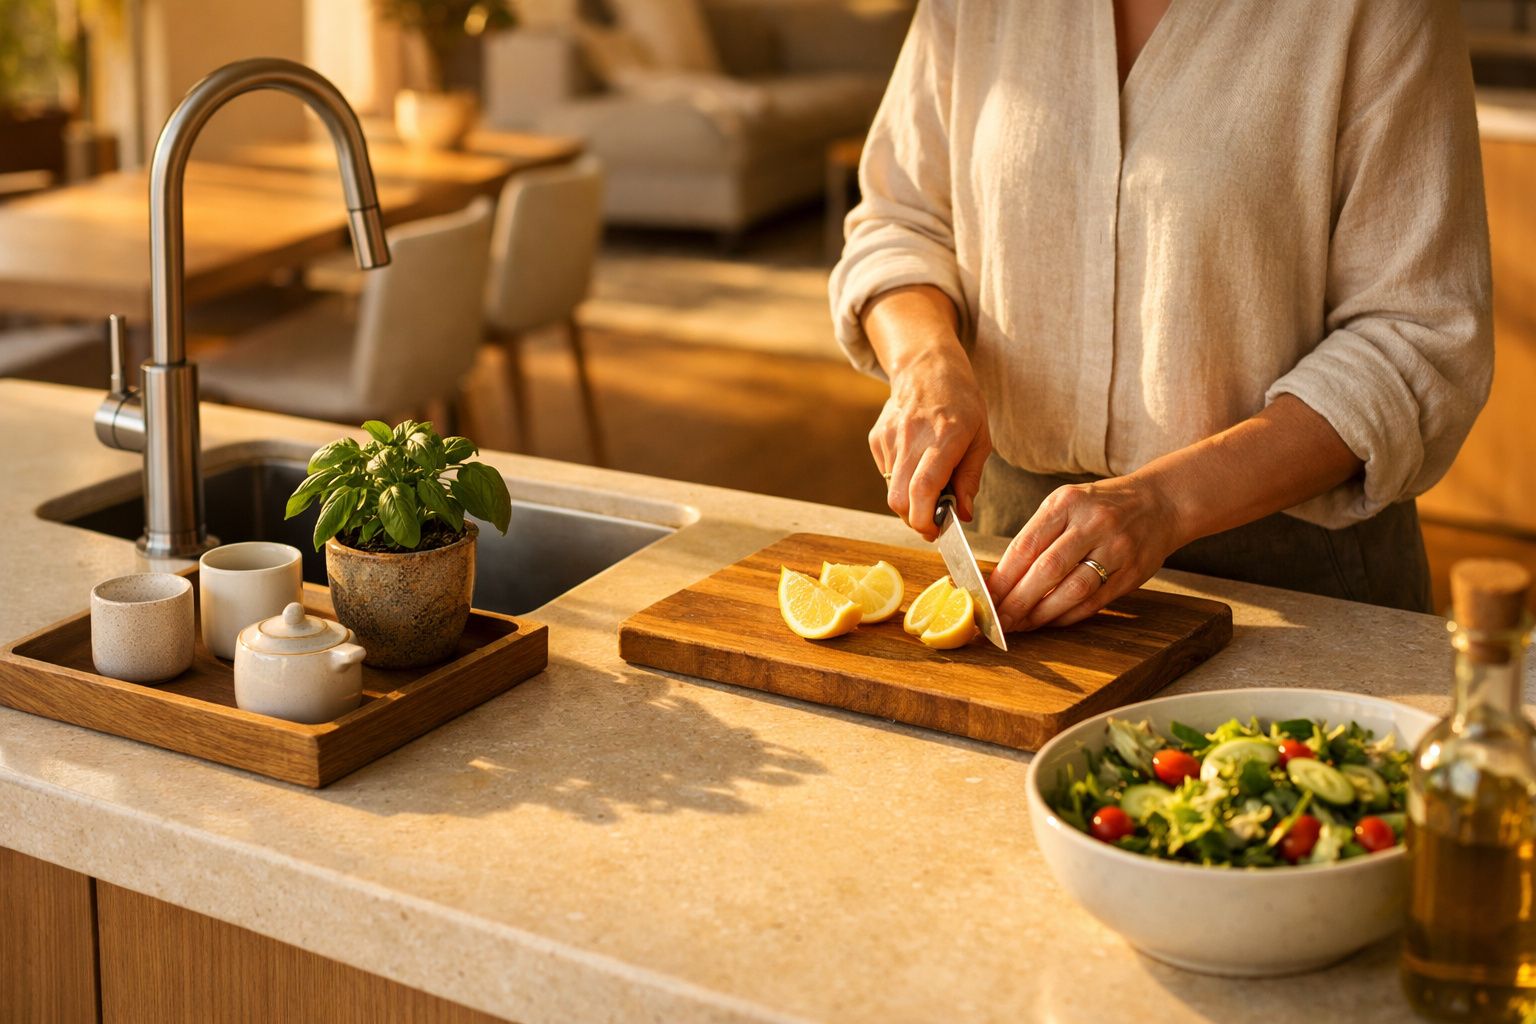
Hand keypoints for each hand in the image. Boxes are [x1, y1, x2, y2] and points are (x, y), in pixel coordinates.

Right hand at [870, 349, 991, 540]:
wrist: (927, 367)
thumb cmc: (962, 403)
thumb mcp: (981, 438)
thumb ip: (971, 478)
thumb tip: (963, 514)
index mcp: (944, 438)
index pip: (923, 489)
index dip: (925, 519)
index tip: (935, 531)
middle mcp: (912, 438)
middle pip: (898, 500)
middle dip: (914, 520)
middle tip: (931, 520)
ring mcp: (889, 438)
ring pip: (892, 490)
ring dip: (910, 498)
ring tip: (929, 481)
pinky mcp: (877, 438)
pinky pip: (887, 474)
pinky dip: (901, 480)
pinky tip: (915, 461)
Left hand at [986, 474, 1187, 630]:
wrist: (1161, 503)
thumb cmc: (1101, 506)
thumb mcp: (1066, 504)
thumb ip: (1037, 536)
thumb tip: (1001, 580)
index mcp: (1067, 503)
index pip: (1026, 545)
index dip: (1002, 578)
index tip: (985, 598)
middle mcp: (1093, 523)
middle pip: (1047, 570)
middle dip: (1017, 600)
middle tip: (999, 620)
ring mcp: (1116, 549)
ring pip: (1073, 590)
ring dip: (1041, 613)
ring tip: (1020, 625)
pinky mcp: (1133, 573)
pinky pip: (1095, 601)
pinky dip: (1068, 615)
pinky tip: (1050, 621)